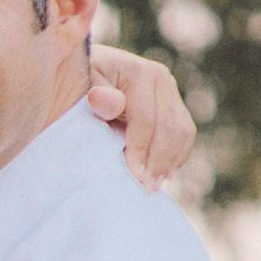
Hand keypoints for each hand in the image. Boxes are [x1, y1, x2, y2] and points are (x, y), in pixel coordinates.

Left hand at [88, 44, 195, 188]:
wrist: (82, 75)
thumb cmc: (76, 87)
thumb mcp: (78, 91)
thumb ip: (95, 100)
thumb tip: (109, 101)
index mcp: (138, 72)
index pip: (145, 119)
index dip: (141, 150)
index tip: (136, 176)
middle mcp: (159, 77)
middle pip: (169, 126)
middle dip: (159, 160)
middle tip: (148, 188)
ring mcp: (169, 90)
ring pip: (182, 130)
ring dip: (171, 160)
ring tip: (156, 185)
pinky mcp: (173, 103)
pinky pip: (184, 132)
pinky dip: (177, 154)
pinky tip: (165, 173)